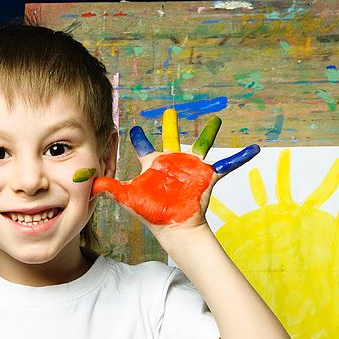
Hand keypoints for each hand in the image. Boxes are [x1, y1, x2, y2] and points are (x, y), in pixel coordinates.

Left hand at [87, 108, 259, 230]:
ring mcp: (190, 168)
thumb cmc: (152, 214)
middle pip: (171, 138)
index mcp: (153, 165)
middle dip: (170, 125)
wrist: (175, 227)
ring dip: (210, 133)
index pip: (143, 147)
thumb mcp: (127, 197)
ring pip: (201, 144)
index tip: (132, 127)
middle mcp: (172, 163)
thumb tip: (84, 180)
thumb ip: (107, 186)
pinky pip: (228, 164)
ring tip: (217, 118)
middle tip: (170, 111)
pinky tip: (255, 149)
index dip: (138, 137)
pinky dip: (242, 157)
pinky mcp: (207, 175)